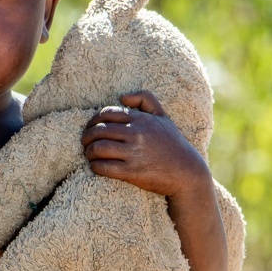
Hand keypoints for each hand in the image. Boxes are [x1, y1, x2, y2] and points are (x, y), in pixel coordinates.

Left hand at [81, 90, 207, 197]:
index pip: (107, 114)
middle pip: (99, 130)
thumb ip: (146, 99)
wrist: (186, 172)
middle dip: (87, 136)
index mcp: (141, 119)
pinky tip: (96, 167)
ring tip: (89, 155)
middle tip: (85, 142)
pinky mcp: (131, 172)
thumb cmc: (173, 144)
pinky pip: (104, 167)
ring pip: (98, 148)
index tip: (91, 127)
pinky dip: (95, 166)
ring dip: (89, 152)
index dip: (94, 120)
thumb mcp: (163, 117)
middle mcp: (136, 134)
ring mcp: (133, 153)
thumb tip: (122, 98)